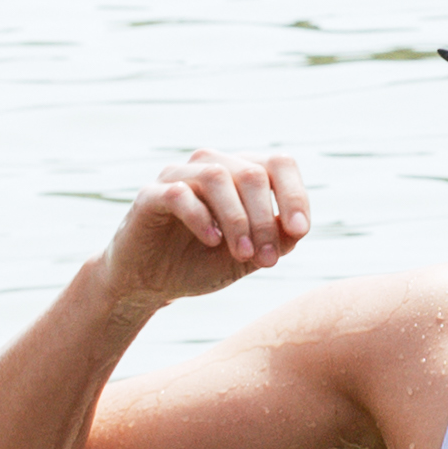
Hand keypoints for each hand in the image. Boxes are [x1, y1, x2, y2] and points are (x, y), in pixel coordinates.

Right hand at [104, 148, 311, 310]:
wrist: (148, 283)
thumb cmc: (200, 263)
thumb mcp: (248, 258)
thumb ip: (276, 242)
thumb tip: (297, 228)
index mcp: (240, 175)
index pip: (278, 164)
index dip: (294, 195)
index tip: (299, 231)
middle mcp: (211, 166)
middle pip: (252, 173)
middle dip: (264, 219)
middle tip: (267, 260)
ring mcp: (178, 176)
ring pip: (217, 177)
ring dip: (237, 219)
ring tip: (242, 253)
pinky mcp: (150, 195)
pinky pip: (179, 193)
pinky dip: (201, 217)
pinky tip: (212, 242)